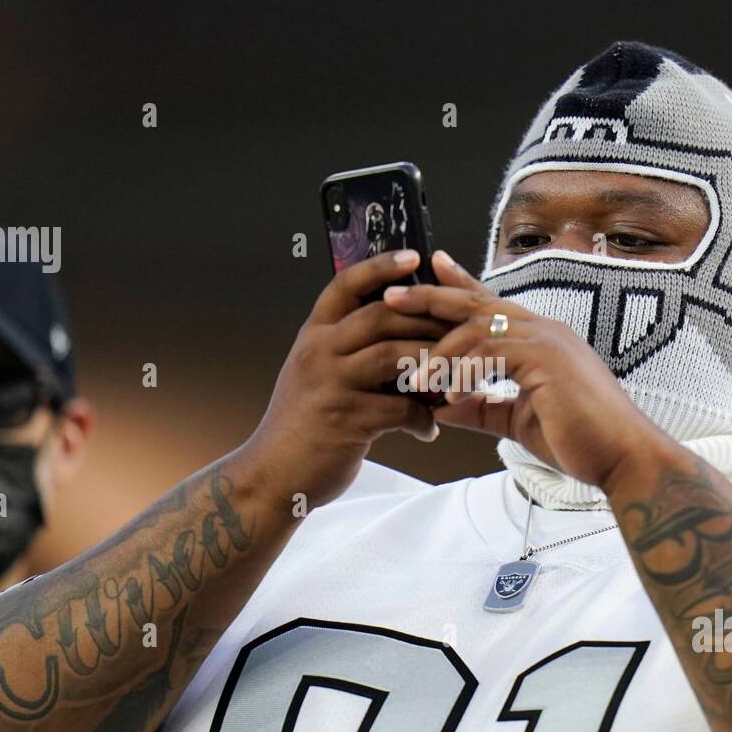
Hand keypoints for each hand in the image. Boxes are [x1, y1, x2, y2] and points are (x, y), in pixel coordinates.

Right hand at [248, 251, 452, 506]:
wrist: (272, 475)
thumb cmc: (302, 426)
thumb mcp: (314, 375)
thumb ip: (346, 351)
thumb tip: (400, 336)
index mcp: (313, 336)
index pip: (345, 285)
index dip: (380, 267)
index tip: (413, 256)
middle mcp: (318, 352)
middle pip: (380, 314)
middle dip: (426, 319)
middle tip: (459, 328)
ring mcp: (330, 383)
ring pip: (393, 354)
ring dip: (432, 364)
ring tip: (455, 377)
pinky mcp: (345, 418)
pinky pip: (399, 408)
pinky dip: (422, 418)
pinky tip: (429, 428)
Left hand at [382, 250, 672, 491]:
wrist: (621, 458)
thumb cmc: (579, 441)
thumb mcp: (516, 421)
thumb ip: (480, 408)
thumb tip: (439, 406)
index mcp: (539, 339)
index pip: (490, 304)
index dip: (457, 287)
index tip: (427, 273)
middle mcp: (543, 330)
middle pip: (476, 302)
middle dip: (431, 297)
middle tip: (390, 296)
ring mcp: (547, 340)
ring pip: (477, 327)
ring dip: (440, 351)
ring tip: (414, 376)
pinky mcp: (546, 359)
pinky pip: (491, 354)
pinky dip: (463, 373)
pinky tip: (447, 396)